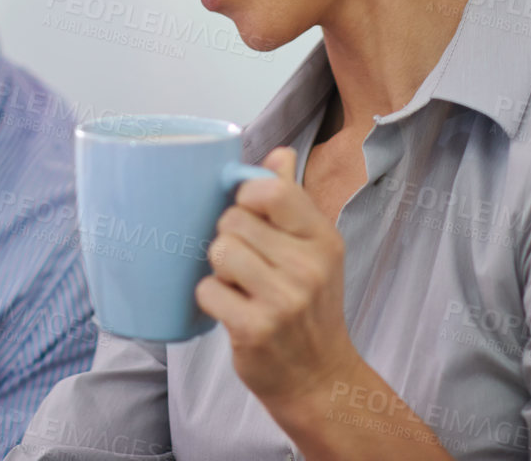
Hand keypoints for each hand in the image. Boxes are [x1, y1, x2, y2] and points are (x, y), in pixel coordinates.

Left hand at [196, 147, 362, 406]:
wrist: (320, 377)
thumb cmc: (311, 308)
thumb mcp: (315, 250)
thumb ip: (293, 200)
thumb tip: (279, 153)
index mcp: (322, 238)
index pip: (272, 190)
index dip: (245, 195)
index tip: (247, 212)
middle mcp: (307, 266)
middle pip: (233, 220)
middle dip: (229, 238)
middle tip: (245, 262)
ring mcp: (283, 300)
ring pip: (218, 251)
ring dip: (218, 268)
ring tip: (238, 284)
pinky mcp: (254, 329)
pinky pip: (207, 290)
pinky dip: (210, 299)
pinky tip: (231, 309)